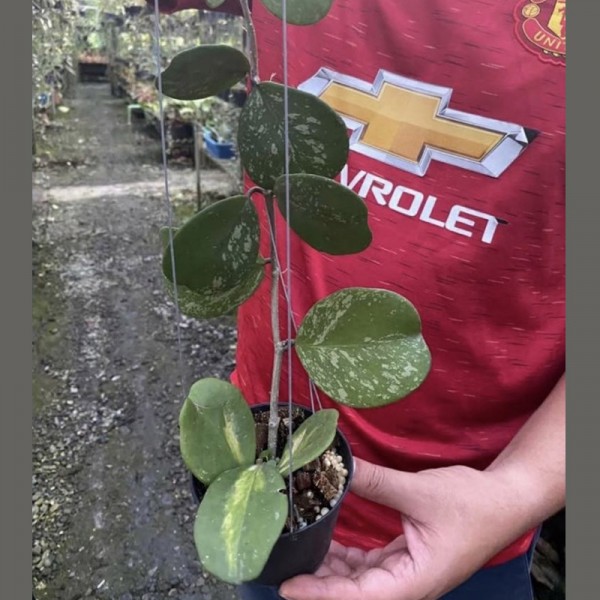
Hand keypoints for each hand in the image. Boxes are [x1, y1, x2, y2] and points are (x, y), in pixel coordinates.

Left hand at [279, 457, 537, 599]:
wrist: (504, 501)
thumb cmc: (471, 504)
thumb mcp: (420, 491)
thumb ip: (375, 482)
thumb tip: (336, 465)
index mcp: (415, 582)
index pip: (359, 597)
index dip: (322, 594)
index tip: (288, 585)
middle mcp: (408, 586)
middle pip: (355, 594)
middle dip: (319, 581)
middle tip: (284, 560)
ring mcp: (406, 575)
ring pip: (359, 582)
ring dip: (330, 568)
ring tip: (299, 547)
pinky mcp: (405, 560)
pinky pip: (368, 566)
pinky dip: (345, 557)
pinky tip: (327, 542)